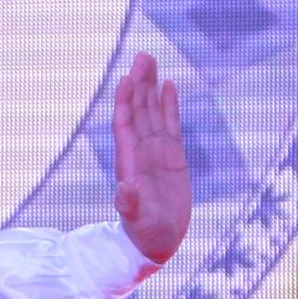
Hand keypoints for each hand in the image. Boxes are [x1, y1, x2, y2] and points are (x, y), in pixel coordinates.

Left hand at [111, 52, 190, 266]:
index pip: (125, 124)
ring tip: (151, 60)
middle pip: (138, 110)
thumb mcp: (138, 221)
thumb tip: (124, 189)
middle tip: (142, 55)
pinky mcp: (172, 157)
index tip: (126, 77)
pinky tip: (169, 85)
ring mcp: (156, 152)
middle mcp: (141, 152)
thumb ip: (130, 205)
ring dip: (150, 87)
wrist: (157, 243)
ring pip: (153, 112)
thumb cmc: (145, 235)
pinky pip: (170, 125)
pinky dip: (169, 105)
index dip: (125, 101)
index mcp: (130, 162)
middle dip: (139, 83)